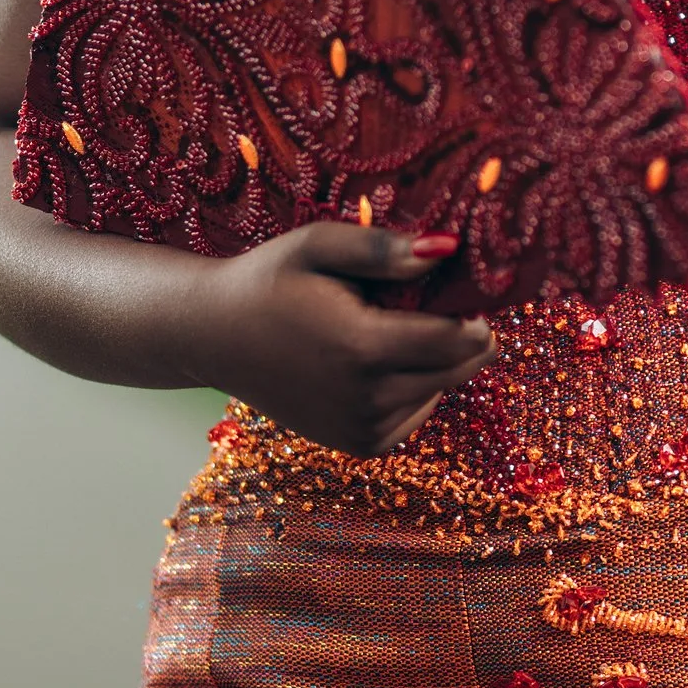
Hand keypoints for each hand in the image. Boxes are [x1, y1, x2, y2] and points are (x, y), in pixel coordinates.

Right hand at [171, 224, 496, 455]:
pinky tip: (386, 362)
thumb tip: (446, 250)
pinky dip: (416, 391)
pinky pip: (412, 416)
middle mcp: (364, 397)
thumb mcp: (318, 245)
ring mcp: (358, 426)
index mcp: (361, 346)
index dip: (475, 319)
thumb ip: (383, 249)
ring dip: (438, 365)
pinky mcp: (354, 442)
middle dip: (467, 341)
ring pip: (436, 393)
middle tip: (453, 310)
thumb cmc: (268, 280)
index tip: (474, 297)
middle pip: (454, 371)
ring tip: (401, 329)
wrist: (212, 335)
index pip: (455, 341)